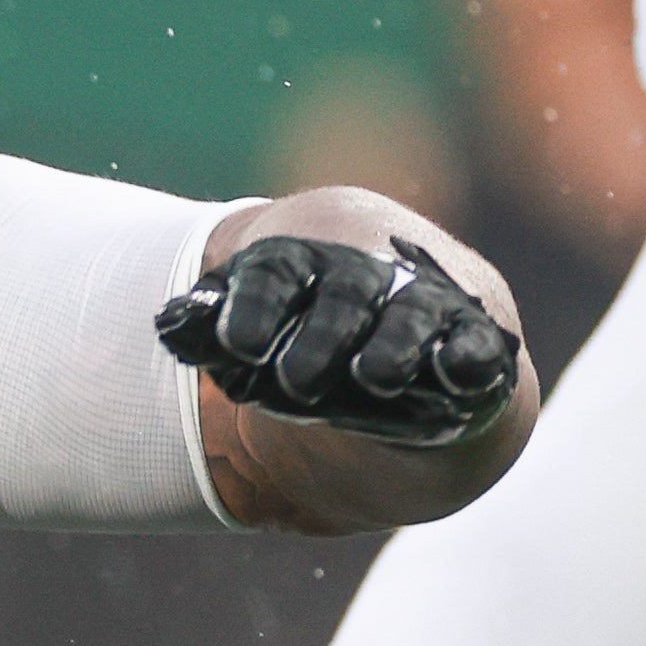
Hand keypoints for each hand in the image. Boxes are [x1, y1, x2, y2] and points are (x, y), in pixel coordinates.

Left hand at [158, 234, 519, 445]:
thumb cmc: (303, 327)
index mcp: (303, 261)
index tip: (236, 345)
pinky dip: (470, 359)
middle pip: (345, 294)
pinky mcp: (473, 339)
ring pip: (412, 316)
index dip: (255, 305)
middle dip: (323, 337)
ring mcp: (425, 304)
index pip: (275, 271)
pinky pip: (476, 345)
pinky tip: (459, 374)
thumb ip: (207, 328)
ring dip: (395, 346)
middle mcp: (367, 275)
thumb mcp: (251, 326)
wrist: (395, 326)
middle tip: (296, 384)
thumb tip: (168, 323)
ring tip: (374, 378)